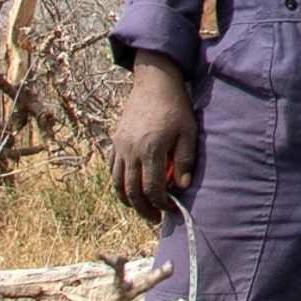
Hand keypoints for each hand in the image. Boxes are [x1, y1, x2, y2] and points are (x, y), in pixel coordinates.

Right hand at [109, 54, 198, 220]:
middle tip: (156, 218)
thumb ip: (185, 161)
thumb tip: (182, 187)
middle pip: (131, 191)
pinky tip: (130, 188)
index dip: (162, 204)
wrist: (154, 82)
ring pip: (117, 183)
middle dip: (144, 209)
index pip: (152, 188)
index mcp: (151, 150)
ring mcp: (120, 146)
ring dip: (128, 200)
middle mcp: (131, 151)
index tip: (172, 210)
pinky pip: (112, 169)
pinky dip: (118, 183)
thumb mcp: (188, 132)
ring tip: (142, 208)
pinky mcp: (115, 141)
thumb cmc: (175, 107)